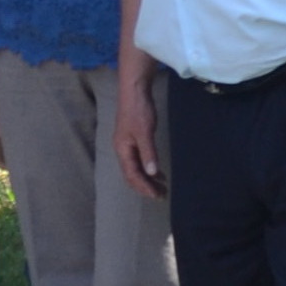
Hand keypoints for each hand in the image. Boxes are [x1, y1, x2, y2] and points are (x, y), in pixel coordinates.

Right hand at [114, 73, 163, 197]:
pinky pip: (140, 160)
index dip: (144, 186)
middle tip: (162, 195)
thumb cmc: (138, 110)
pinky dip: (149, 168)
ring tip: (162, 187)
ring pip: (137, 168)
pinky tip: (158, 172)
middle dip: (146, 186)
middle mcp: (123, 149)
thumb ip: (148, 153)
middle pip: (132, 174)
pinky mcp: (134, 139)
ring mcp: (128, 144)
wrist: (135, 90)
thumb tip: (152, 173)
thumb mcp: (144, 132)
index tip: (157, 195)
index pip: (132, 174)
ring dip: (148, 178)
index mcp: (122, 149)